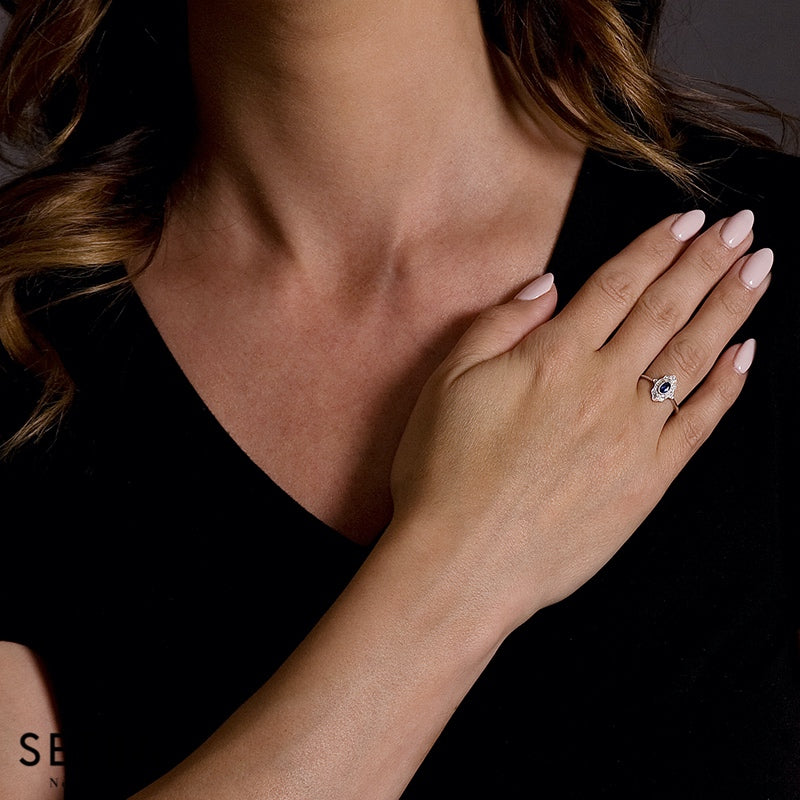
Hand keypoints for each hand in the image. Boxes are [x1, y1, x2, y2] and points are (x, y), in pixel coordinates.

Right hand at [389, 209, 768, 633]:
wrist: (462, 563)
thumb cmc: (443, 473)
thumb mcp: (448, 382)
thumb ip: (499, 324)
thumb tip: (547, 285)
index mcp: (554, 357)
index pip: (618, 285)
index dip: (655, 247)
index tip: (688, 219)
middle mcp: (603, 387)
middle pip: (667, 309)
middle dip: (708, 261)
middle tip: (742, 227)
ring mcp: (633, 435)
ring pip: (694, 356)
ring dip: (730, 307)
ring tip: (759, 268)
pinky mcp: (647, 481)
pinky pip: (699, 423)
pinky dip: (727, 385)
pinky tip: (745, 354)